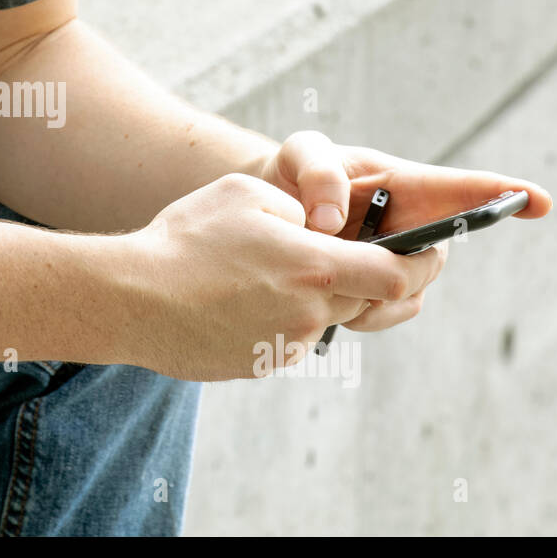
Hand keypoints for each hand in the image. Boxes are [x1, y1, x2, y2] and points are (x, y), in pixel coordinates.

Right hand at [120, 172, 446, 380]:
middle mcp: (310, 311)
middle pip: (366, 298)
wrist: (130, 299)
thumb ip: (298, 208)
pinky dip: (270, 318)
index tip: (425, 250)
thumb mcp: (246, 192)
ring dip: (306, 295)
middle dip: (360, 276)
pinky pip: (283, 337)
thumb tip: (318, 228)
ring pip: (320, 317)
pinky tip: (229, 299)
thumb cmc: (186, 239)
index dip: (419, 262)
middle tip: (329, 253)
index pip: (398, 274)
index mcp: (316, 266)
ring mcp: (284, 345)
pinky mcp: (258, 364)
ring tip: (253, 273)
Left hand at [254, 129, 552, 330]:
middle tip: (365, 268)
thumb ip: (317, 172)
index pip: (461, 190)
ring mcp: (394, 260)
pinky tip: (327, 298)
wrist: (262, 210)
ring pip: (411, 292)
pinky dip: (358, 312)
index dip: (502, 195)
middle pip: (435, 256)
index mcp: (403, 185)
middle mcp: (410, 224)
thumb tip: (332, 221)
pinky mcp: (372, 290)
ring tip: (334, 281)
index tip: (539, 201)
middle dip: (408, 270)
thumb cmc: (291, 171)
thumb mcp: (300, 153)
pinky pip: (382, 311)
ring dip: (378, 296)